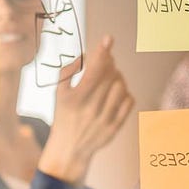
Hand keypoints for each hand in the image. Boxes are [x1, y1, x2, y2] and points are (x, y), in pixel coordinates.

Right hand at [38, 35, 134, 184]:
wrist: (69, 149)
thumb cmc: (64, 116)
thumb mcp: (58, 94)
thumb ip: (68, 72)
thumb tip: (84, 55)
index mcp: (74, 99)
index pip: (93, 70)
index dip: (102, 52)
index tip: (108, 39)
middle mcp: (90, 109)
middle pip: (109, 75)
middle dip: (109, 63)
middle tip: (106, 61)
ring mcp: (104, 119)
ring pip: (121, 86)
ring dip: (117, 77)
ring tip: (110, 78)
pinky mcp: (115, 127)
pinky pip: (129, 100)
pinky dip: (125, 92)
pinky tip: (116, 93)